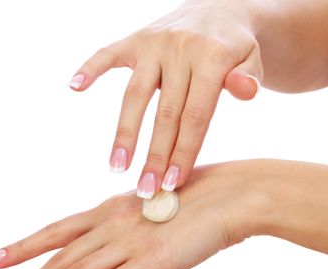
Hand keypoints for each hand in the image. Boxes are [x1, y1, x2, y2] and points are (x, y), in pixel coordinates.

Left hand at [0, 160, 266, 268]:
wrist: (232, 194)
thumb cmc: (199, 197)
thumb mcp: (153, 206)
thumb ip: (131, 222)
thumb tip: (116, 238)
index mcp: (113, 209)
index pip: (59, 231)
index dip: (26, 246)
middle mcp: (113, 224)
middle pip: (59, 256)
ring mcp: (130, 243)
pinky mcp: (152, 263)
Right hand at [69, 0, 261, 197]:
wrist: (220, 9)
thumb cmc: (234, 46)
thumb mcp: (252, 58)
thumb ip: (248, 77)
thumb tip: (244, 92)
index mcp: (212, 58)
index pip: (195, 116)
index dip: (183, 152)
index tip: (172, 184)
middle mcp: (180, 49)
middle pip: (165, 113)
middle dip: (155, 155)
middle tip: (146, 190)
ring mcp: (155, 43)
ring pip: (135, 94)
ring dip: (125, 132)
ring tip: (117, 166)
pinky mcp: (137, 39)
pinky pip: (108, 53)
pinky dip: (90, 68)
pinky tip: (75, 87)